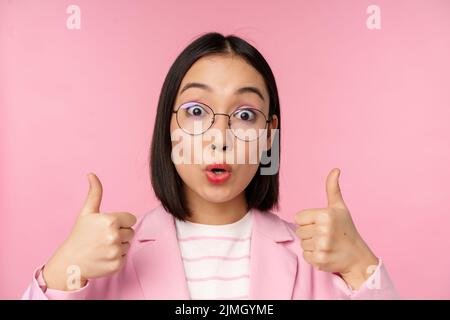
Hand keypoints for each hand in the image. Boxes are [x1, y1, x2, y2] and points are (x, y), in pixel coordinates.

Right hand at [43, 173, 136, 290]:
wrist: (71, 262)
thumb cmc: (80, 235)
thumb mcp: (87, 212)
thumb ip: (95, 193)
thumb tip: (92, 174)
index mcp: (110, 221)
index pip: (131, 219)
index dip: (121, 222)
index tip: (108, 226)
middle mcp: (114, 236)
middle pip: (131, 231)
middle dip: (120, 233)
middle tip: (103, 237)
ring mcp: (116, 251)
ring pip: (128, 244)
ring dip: (119, 245)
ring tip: (103, 247)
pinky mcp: (117, 265)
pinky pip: (125, 257)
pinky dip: (117, 258)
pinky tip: (104, 256)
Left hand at [294, 168, 378, 289]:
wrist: (358, 257)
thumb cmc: (346, 229)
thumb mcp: (340, 207)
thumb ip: (333, 188)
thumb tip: (335, 169)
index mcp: (325, 215)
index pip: (298, 218)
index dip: (308, 221)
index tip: (321, 224)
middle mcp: (324, 230)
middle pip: (299, 231)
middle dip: (310, 233)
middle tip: (325, 235)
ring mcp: (322, 246)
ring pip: (302, 243)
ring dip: (311, 244)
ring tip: (326, 244)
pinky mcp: (319, 260)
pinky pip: (305, 255)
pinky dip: (312, 256)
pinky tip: (325, 253)